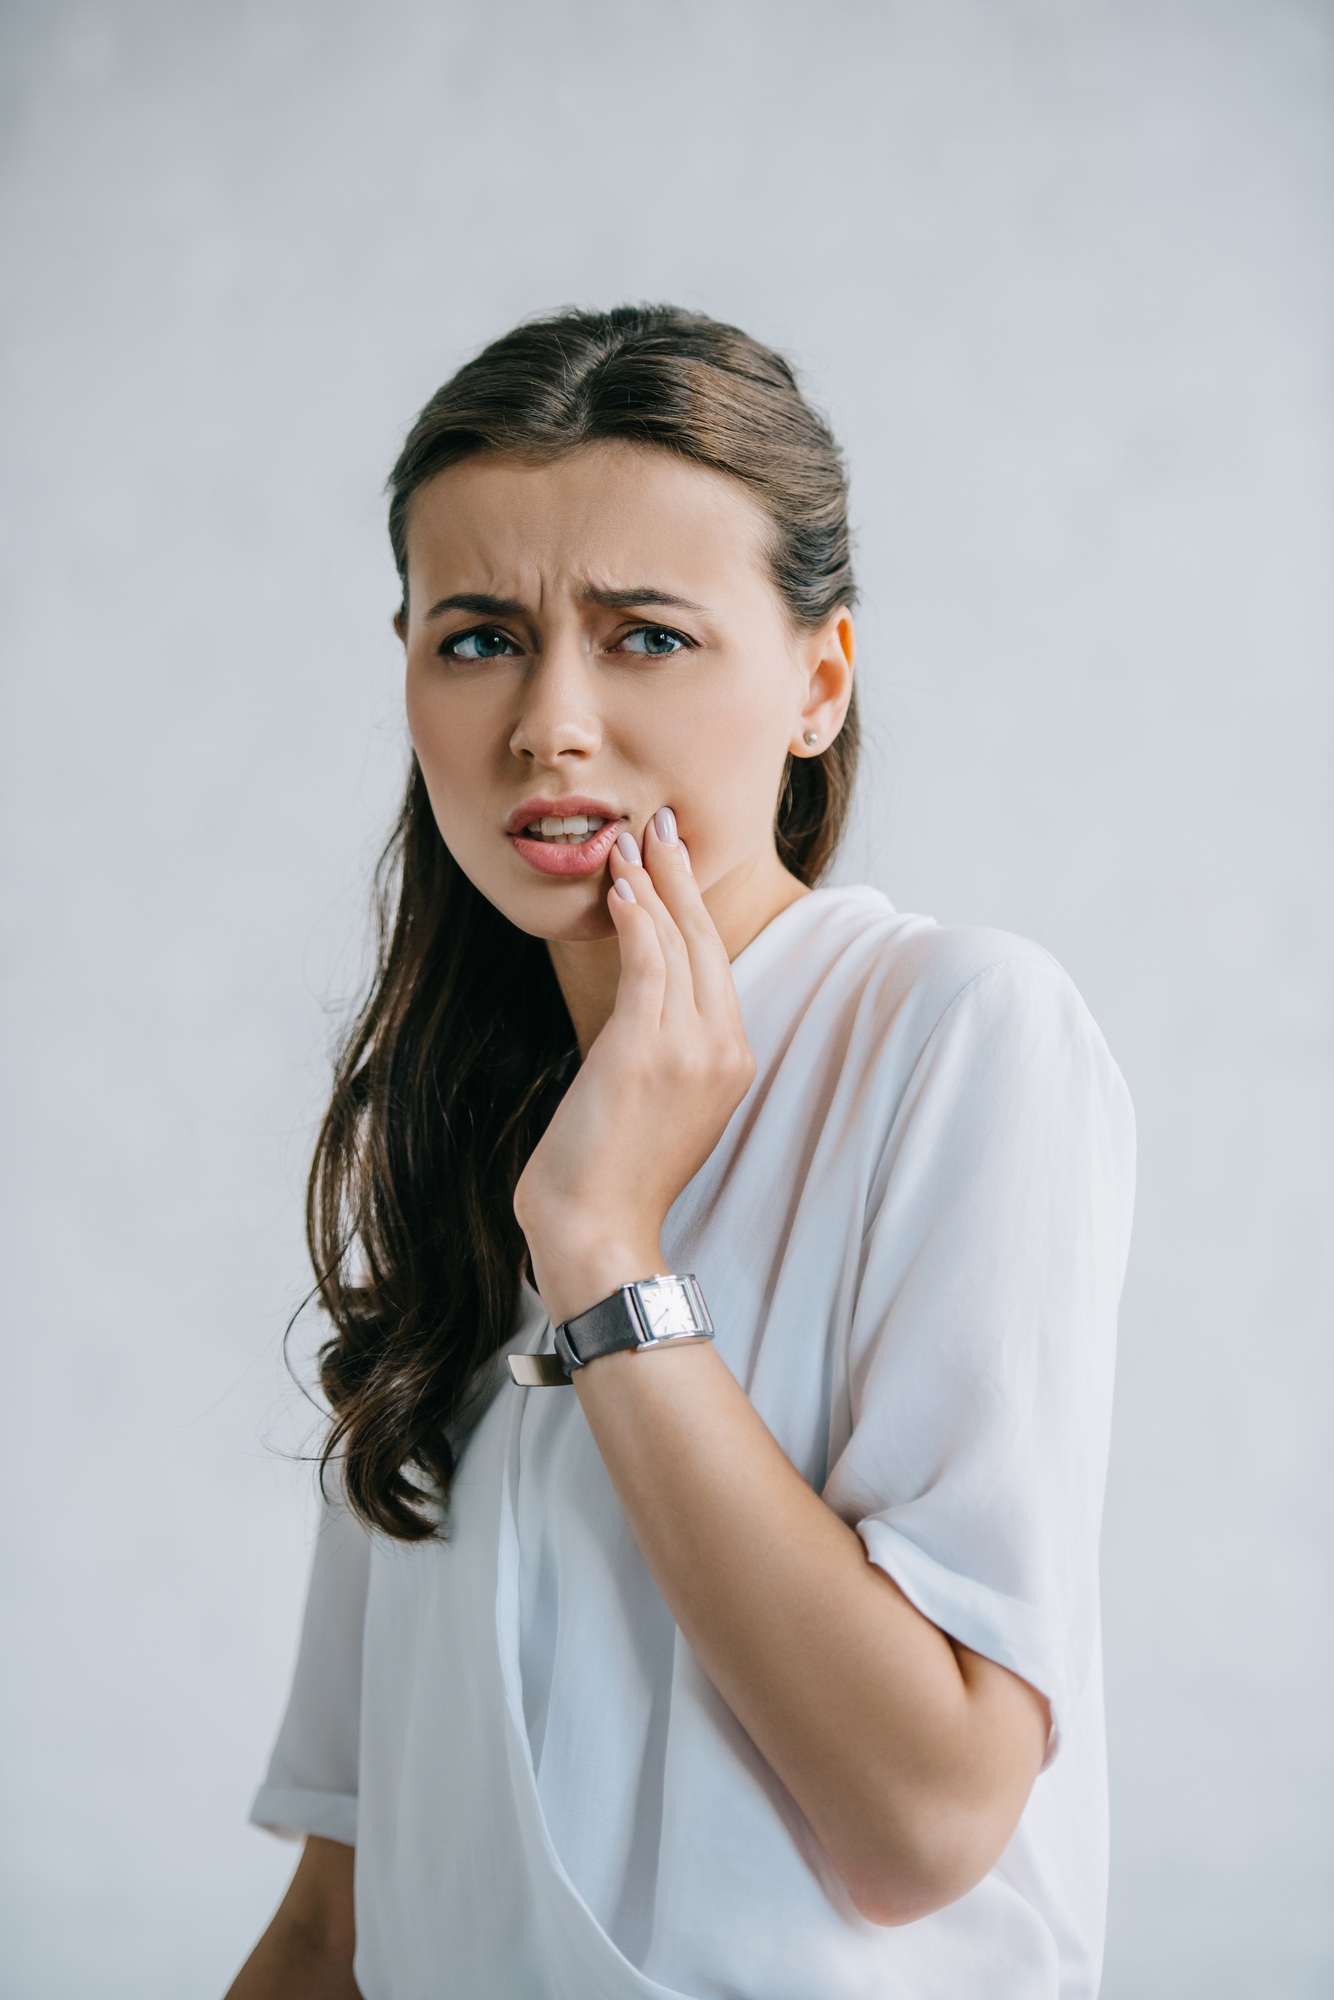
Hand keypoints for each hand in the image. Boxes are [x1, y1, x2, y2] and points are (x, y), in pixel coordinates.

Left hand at [513, 808, 755, 1327]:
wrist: (595, 1228)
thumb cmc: (611, 1176)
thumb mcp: (655, 1105)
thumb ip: (661, 1051)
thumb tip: (638, 1008)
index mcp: (731, 1063)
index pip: (716, 967)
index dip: (694, 908)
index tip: (672, 863)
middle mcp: (723, 1050)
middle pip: (707, 943)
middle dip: (682, 876)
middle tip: (661, 824)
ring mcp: (691, 1050)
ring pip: (680, 944)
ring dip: (653, 882)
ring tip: (631, 839)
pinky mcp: (647, 1049)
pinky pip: (650, 962)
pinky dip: (637, 915)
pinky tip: (621, 883)